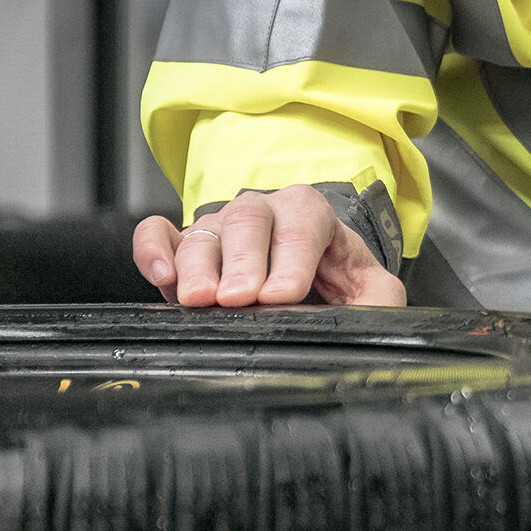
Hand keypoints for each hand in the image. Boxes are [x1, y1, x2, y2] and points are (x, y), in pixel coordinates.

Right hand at [134, 186, 407, 307]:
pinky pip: (158, 235)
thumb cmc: (340, 292)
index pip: (304, 221)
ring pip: (203, 230)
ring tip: (201, 300)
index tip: (281, 296)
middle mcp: (264, 213)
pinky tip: (162, 277)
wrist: (311, 298)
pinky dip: (152, 250)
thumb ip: (378, 300)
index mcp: (313, 214)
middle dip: (244, 261)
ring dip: (199, 266)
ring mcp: (220, 228)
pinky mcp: (184, 249)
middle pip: (248, 219)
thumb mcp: (373, 296)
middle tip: (238, 299)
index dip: (292, 256)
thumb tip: (366, 317)